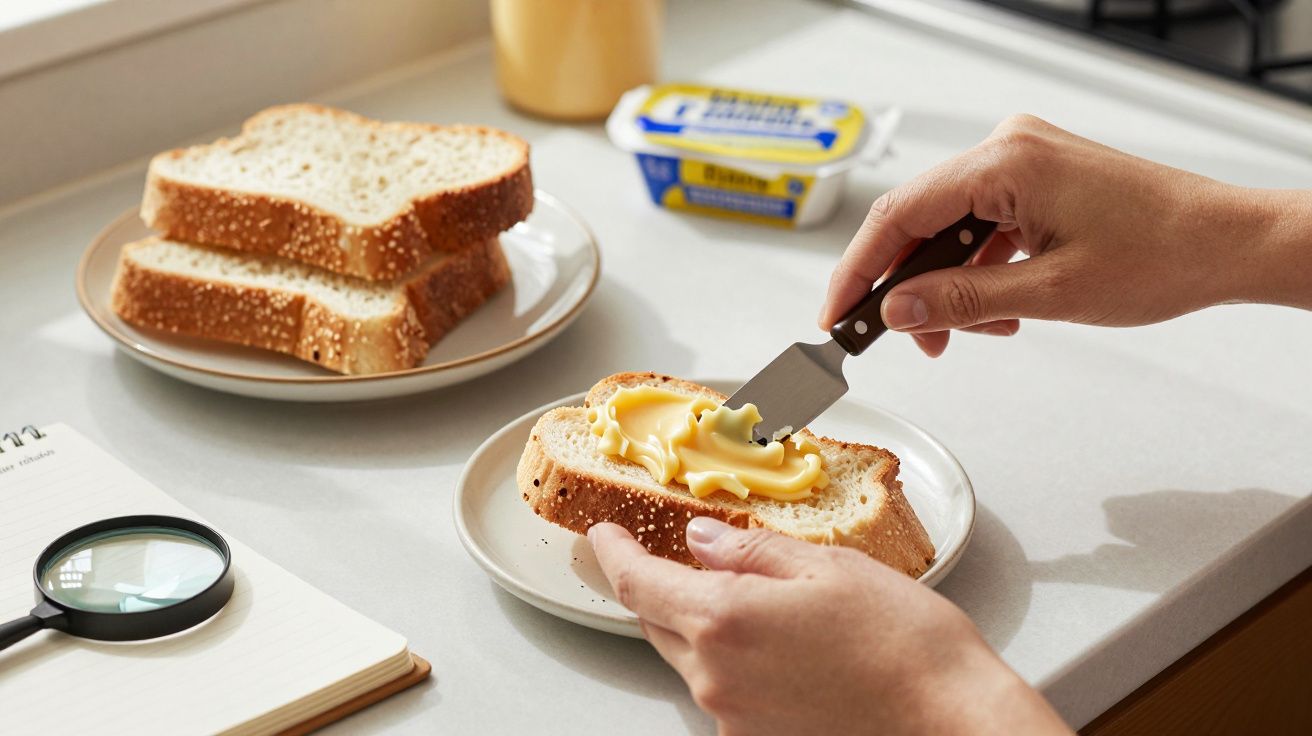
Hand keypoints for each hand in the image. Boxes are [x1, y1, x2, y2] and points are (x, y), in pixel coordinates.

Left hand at [589, 518, 1069, 734]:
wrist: (951, 723)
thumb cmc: (905, 643)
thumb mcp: (827, 567)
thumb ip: (750, 551)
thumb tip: (700, 541)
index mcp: (725, 617)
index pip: (637, 582)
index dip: (611, 553)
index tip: (602, 536)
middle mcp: (716, 676)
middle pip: (659, 623)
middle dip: (664, 588)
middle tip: (688, 560)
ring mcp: (733, 718)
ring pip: (692, 660)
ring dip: (707, 628)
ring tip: (768, 608)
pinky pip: (725, 694)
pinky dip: (736, 665)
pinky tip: (787, 652)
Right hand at [819, 114, 1310, 356]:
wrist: (1227, 243)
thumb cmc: (1162, 255)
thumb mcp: (1049, 293)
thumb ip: (962, 301)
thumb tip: (894, 310)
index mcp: (1005, 162)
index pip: (899, 214)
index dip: (858, 270)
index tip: (836, 315)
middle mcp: (1008, 149)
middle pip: (920, 221)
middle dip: (908, 287)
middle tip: (902, 338)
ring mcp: (1023, 160)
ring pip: (950, 228)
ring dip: (948, 285)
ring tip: (967, 332)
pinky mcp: (1036, 178)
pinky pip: (981, 225)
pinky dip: (978, 270)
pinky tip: (997, 310)